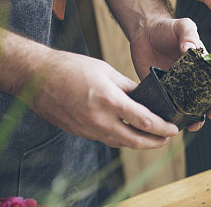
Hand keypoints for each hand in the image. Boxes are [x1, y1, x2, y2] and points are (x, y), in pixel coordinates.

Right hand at [30, 50, 178, 148]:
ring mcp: (89, 129)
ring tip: (151, 139)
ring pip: (121, 143)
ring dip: (138, 143)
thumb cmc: (71, 68)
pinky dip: (120, 139)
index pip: (144, 121)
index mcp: (110, 100)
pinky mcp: (80, 132)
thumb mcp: (106, 70)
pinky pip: (106, 140)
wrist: (37, 77)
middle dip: (155, 143)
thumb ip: (128, 86)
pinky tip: (128, 133)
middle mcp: (100, 120)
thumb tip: (145, 97)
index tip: (173, 129)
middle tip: (166, 139)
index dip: (162, 128)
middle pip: (135, 140)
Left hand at [130, 17, 210, 130]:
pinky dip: (176, 119)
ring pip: (195, 109)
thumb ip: (189, 34)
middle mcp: (196, 80)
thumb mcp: (182, 26)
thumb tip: (191, 48)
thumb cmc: (168, 28)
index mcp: (206, 66)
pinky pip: (172, 110)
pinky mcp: (165, 94)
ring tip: (196, 123)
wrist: (144, 32)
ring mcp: (181, 89)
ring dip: (199, 119)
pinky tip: (177, 123)